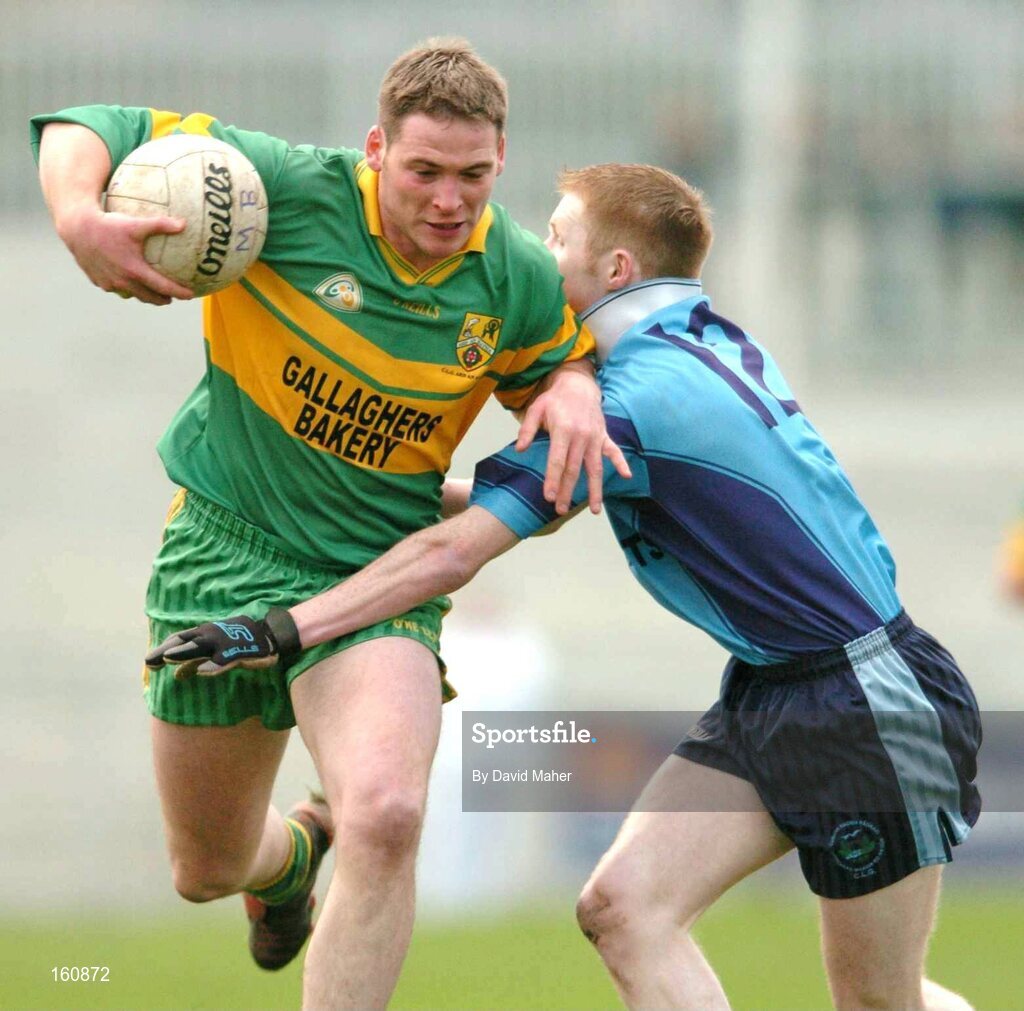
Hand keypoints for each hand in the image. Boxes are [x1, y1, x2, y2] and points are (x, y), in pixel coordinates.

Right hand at [59, 204, 193, 304]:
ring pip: (132, 294)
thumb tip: (184, 224)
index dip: (179, 292)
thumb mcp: (136, 223)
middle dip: (162, 299)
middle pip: (149, 297)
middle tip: (171, 297)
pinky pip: (116, 288)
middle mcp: (122, 281)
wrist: (77, 228)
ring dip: (144, 295)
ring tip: (151, 291)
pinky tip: (129, 282)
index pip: (163, 287)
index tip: (191, 294)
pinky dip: (125, 287)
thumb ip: (161, 225)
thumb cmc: (108, 224)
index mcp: (134, 271)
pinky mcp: (98, 282)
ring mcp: (109, 284)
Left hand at [145, 608, 300, 679]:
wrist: (271, 635)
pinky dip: (214, 665)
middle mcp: (212, 636)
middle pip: (185, 643)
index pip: (180, 639)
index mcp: (206, 633)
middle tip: (150, 663)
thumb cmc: (242, 641)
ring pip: (202, 648)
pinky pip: (225, 660)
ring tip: (170, 659)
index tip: (148, 663)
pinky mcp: (239, 652)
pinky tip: (203, 672)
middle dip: (167, 652)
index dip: (163, 649)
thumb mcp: (217, 650)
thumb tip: (177, 674)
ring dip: (185, 653)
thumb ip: (197, 660)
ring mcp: (225, 643)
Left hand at [515, 366, 630, 514]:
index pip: (557, 460)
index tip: (549, 497)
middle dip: (568, 491)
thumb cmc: (554, 400)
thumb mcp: (536, 408)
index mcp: (563, 430)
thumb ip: (527, 429)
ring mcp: (595, 437)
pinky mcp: (604, 437)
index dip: (553, 479)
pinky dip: (621, 462)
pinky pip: (614, 451)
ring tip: (594, 510)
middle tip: (560, 510)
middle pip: (574, 469)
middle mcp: (581, 436)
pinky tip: (626, 476)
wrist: (578, 385)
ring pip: (595, 467)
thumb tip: (519, 450)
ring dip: (595, 489)